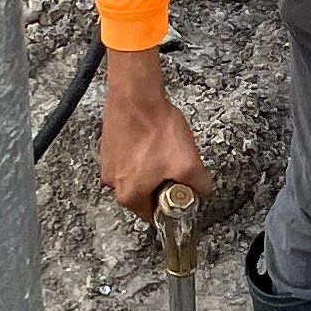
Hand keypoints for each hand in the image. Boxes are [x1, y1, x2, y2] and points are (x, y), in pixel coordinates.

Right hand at [98, 50, 212, 215]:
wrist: (136, 95)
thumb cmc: (156, 129)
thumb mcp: (189, 164)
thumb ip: (200, 185)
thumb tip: (203, 190)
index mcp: (129, 196)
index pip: (154, 215)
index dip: (172, 205)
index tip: (181, 190)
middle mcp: (112, 183)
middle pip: (146, 195)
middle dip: (163, 183)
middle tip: (175, 164)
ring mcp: (108, 164)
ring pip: (138, 175)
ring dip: (153, 167)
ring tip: (163, 148)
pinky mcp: (108, 146)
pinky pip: (130, 158)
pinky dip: (142, 152)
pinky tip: (152, 138)